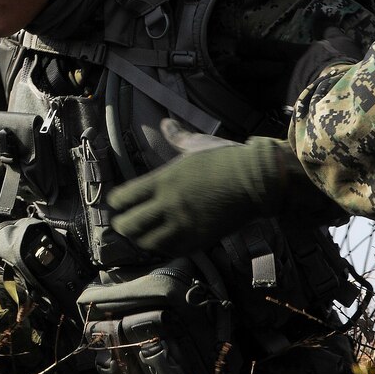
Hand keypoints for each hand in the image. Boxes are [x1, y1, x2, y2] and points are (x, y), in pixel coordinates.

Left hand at [107, 135, 303, 256]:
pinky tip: (164, 240)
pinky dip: (163, 248)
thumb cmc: (227, 159)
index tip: (118, 203)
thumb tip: (166, 122)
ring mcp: (184, 224)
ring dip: (141, 238)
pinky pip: (171, 251)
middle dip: (123, 225)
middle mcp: (169, 204)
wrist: (258, 179)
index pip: (123, 197)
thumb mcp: (198, 145)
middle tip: (125, 223)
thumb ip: (177, 137)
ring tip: (143, 233)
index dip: (116, 202)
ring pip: (147, 242)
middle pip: (129, 225)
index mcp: (164, 179)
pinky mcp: (200, 239)